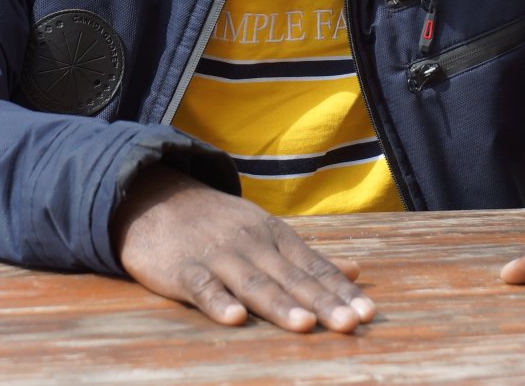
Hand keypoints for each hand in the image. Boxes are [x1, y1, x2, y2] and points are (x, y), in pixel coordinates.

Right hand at [111, 164, 374, 332]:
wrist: (156, 199)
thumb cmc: (220, 225)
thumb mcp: (267, 232)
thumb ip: (309, 257)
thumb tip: (357, 271)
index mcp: (275, 237)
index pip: (315, 267)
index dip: (341, 291)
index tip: (368, 313)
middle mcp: (253, 245)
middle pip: (292, 278)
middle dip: (323, 302)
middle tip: (351, 323)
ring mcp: (218, 256)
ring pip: (253, 283)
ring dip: (280, 305)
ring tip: (305, 325)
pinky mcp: (184, 270)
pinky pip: (203, 287)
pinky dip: (218, 302)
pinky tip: (234, 319)